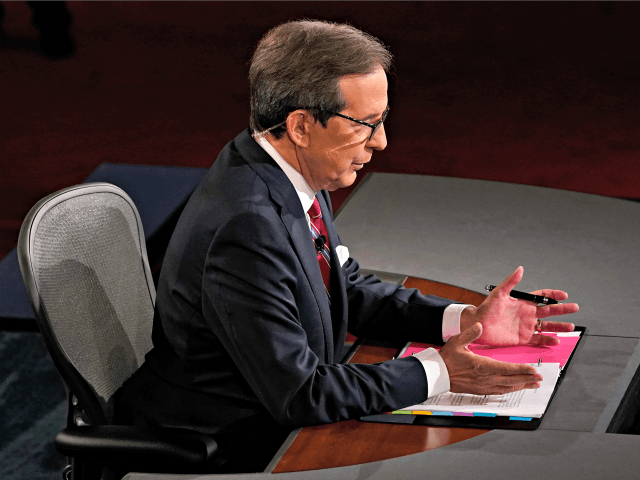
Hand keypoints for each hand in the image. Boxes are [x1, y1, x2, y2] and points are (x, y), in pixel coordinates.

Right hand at [439, 322, 541, 394]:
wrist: (437, 375)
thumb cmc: (446, 359)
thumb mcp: (456, 342)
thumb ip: (469, 333)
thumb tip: (479, 325)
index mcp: (482, 366)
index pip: (507, 368)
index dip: (522, 370)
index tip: (534, 370)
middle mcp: (485, 378)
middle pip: (511, 380)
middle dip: (527, 379)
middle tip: (540, 378)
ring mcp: (483, 386)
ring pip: (507, 388)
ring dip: (522, 386)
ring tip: (533, 385)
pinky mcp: (480, 390)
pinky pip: (499, 392)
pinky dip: (510, 390)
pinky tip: (515, 388)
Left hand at [460, 266, 578, 345]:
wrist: (478, 325)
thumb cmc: (486, 309)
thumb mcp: (498, 294)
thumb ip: (510, 282)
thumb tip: (520, 269)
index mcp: (522, 303)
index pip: (542, 297)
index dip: (553, 295)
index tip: (564, 295)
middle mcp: (527, 314)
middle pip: (549, 311)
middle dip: (562, 310)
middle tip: (575, 308)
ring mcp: (526, 327)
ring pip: (547, 327)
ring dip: (558, 326)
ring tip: (570, 327)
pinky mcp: (522, 338)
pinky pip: (538, 340)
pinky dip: (547, 340)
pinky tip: (556, 341)